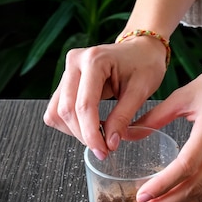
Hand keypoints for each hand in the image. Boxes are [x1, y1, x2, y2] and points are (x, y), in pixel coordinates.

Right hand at [43, 36, 167, 158]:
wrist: (141, 49)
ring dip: (75, 131)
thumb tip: (110, 143)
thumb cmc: (145, 64)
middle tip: (104, 150)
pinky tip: (91, 126)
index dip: (91, 133)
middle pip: (66, 110)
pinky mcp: (66, 80)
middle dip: (83, 135)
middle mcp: (75, 62)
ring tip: (99, 137)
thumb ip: (124, 117)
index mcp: (94, 60)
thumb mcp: (141, 91)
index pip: (84, 105)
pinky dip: (70, 123)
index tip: (104, 152)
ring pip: (57, 111)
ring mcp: (67, 69)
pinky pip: (58, 108)